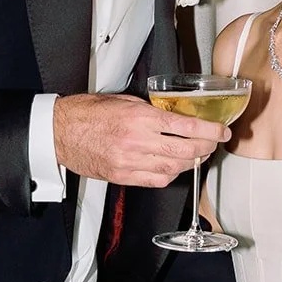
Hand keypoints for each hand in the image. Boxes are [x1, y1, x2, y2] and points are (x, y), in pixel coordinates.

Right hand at [53, 93, 228, 186]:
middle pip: (185, 150)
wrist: (59, 132)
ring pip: (174, 168)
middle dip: (206, 147)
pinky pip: (156, 180)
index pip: (186, 126)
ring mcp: (130, 162)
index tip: (222, 130)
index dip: (209, 130)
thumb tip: (174, 115)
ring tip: (197, 153)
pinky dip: (171, 174)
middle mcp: (138, 142)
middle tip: (214, 142)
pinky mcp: (123, 176)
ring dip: (191, 162)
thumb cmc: (87, 113)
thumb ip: (151, 110)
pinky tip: (175, 166)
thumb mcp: (124, 101)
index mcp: (139, 119)